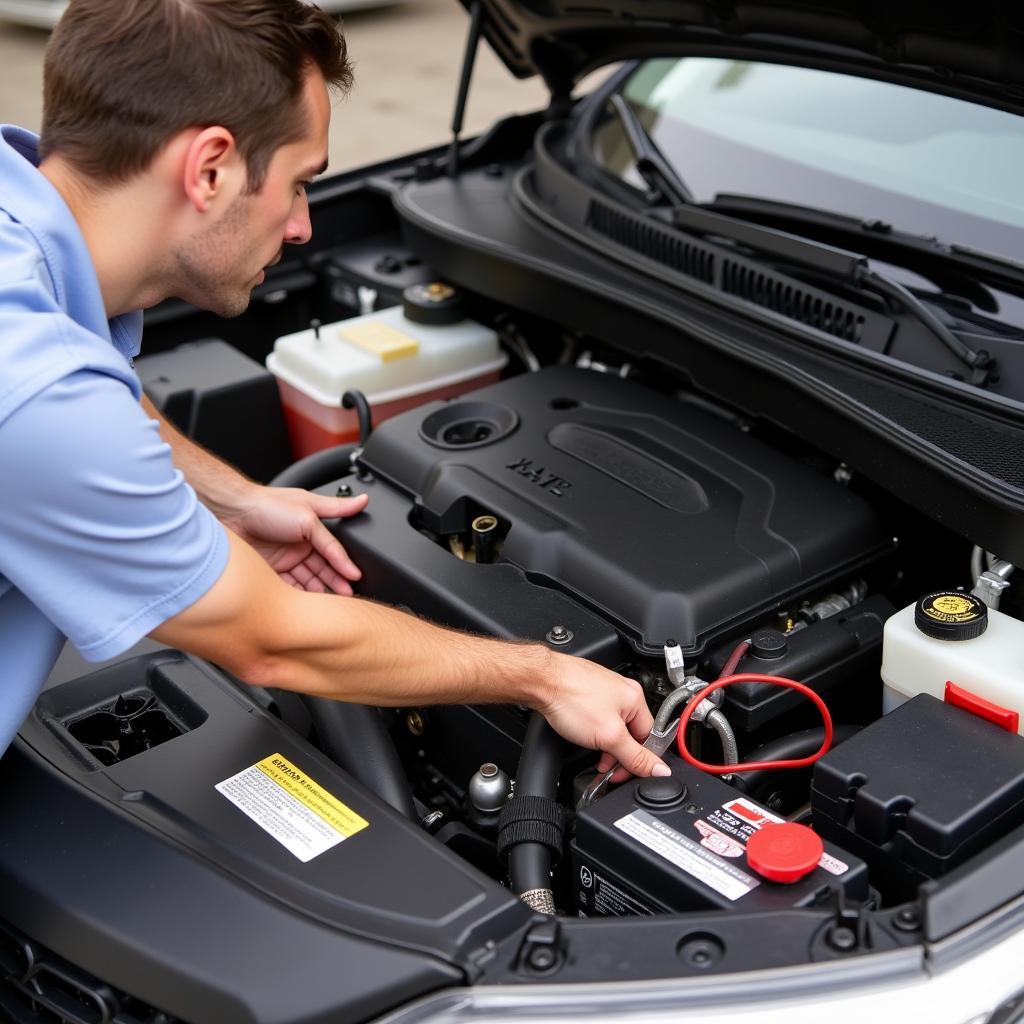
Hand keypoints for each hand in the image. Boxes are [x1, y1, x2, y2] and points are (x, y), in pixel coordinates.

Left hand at [223, 485, 368, 593]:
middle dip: (335, 583)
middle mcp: (299, 546)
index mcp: (311, 531)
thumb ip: (337, 514)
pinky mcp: (269, 571)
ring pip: (306, 581)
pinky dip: (296, 597)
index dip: (344, 566)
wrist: (230, 512)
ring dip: (317, 592)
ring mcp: (284, 560)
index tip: (354, 579)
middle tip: (346, 596)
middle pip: (322, 570)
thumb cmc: (267, 505)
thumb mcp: (308, 509)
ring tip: (327, 604)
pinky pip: (287, 587)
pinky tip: (304, 604)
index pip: (333, 553)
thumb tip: (362, 502)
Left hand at [537, 653, 670, 777]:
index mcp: (635, 699)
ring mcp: (604, 690)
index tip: (624, 774)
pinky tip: (584, 737)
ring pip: (614, 727)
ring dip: (606, 745)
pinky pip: (599, 718)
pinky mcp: (588, 692)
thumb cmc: (571, 697)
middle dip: (619, 755)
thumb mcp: (608, 736)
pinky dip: (594, 732)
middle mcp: (623, 691)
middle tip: (606, 768)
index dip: (638, 761)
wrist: (539, 681)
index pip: (649, 738)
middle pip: (631, 734)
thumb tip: (660, 770)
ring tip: (593, 755)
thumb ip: (635, 756)